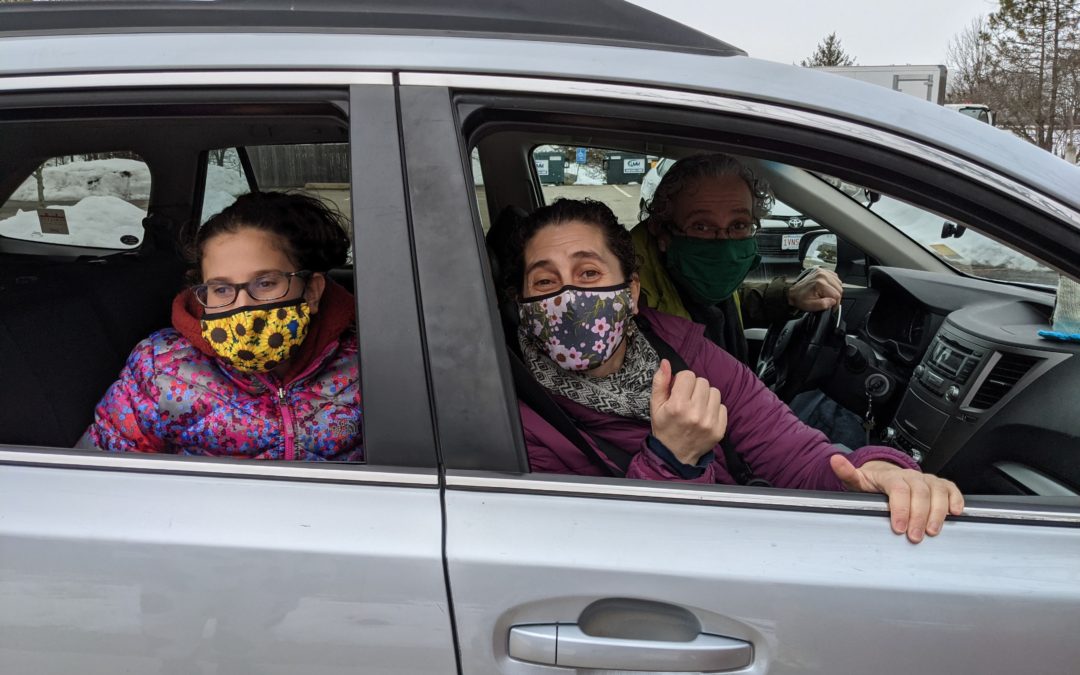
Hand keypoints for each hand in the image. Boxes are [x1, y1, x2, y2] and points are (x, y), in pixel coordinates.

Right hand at [650, 359, 727, 464]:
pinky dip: (714, 409)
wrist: (675, 456)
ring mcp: (709, 422)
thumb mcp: (655, 406)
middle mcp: (695, 413)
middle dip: (694, 388)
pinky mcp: (720, 429)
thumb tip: (666, 362)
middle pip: (703, 382)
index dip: (682, 381)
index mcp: (677, 406)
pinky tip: (704, 416)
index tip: (678, 391)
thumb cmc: (664, 428)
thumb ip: (660, 382)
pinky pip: (722, 406)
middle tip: (687, 400)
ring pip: (714, 392)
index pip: (688, 375)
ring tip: (697, 407)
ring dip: (706, 397)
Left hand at [787, 268, 842, 311]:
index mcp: (820, 283)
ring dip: (835, 290)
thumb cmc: (800, 299)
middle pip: (839, 288)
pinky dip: (833, 283)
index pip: (836, 295)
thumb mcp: (811, 306)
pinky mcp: (822, 270)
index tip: (832, 307)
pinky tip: (827, 288)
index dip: (835, 303)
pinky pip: (835, 277)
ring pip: (838, 282)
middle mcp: (822, 275)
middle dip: (835, 297)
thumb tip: (833, 302)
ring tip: (827, 295)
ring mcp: (822, 271)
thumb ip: (823, 304)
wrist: (793, 292)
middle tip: (829, 301)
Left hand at [830, 456, 964, 542]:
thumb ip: (847, 473)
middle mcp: (912, 477)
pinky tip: (955, 513)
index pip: (899, 490)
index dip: (900, 508)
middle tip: (915, 536)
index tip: (899, 527)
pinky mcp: (940, 485)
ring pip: (938, 492)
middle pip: (921, 493)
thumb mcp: (857, 480)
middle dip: (919, 516)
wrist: (886, 474)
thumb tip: (835, 461)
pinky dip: (956, 500)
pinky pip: (951, 489)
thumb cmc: (873, 482)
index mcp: (892, 477)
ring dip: (938, 513)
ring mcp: (927, 480)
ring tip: (932, 532)